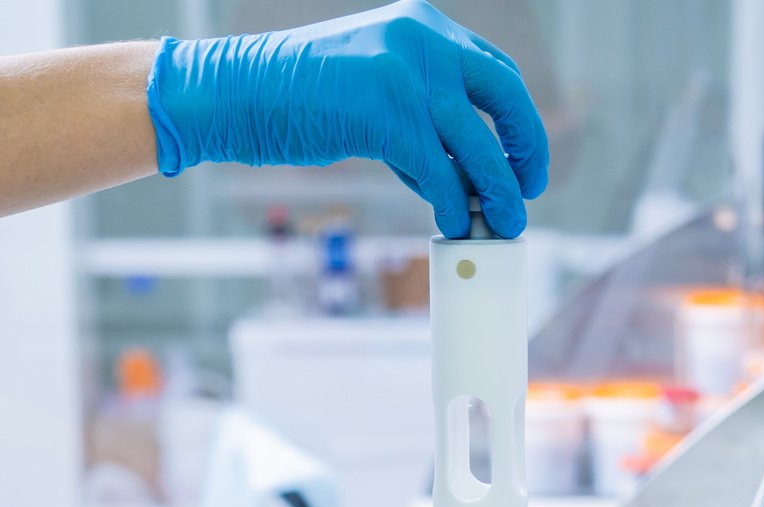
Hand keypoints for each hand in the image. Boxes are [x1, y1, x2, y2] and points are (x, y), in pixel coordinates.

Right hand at [145, 0, 548, 237]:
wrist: (234, 92)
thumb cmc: (294, 98)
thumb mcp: (371, 89)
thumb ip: (417, 114)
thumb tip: (459, 170)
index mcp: (421, 26)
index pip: (495, 70)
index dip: (518, 117)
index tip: (522, 155)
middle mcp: (421, 39)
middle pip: (504, 96)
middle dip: (525, 148)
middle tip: (528, 190)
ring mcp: (403, 73)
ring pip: (476, 141)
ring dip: (497, 190)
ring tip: (503, 222)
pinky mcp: (384, 113)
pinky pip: (438, 168)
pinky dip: (453, 201)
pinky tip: (453, 223)